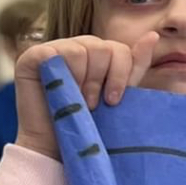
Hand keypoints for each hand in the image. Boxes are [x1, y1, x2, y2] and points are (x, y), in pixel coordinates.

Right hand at [14, 33, 157, 160]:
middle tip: (91, 104)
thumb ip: (134, 66)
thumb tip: (153, 34)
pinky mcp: (32, 56)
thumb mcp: (120, 95)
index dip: (121, 75)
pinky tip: (60, 92)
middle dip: (101, 80)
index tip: (113, 101)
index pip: (119, 49)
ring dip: (84, 81)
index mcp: (98, 55)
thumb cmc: (91, 126)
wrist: (59, 150)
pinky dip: (64, 75)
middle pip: (102, 47)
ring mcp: (53, 49)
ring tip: (76, 101)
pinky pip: (57, 52)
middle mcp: (76, 47)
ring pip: (82, 49)